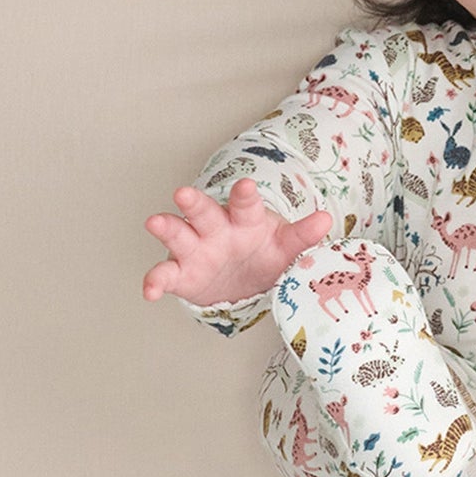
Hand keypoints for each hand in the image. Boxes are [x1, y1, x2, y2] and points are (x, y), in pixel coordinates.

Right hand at [142, 178, 333, 305]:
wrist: (245, 279)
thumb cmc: (265, 252)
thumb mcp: (287, 245)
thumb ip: (303, 235)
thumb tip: (325, 220)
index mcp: (244, 219)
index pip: (244, 204)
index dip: (244, 195)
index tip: (245, 185)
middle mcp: (215, 229)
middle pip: (203, 212)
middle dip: (194, 203)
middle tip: (184, 193)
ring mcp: (195, 249)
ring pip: (178, 235)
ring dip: (167, 228)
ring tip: (155, 222)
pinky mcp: (181, 273)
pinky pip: (165, 275)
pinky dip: (155, 281)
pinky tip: (150, 291)